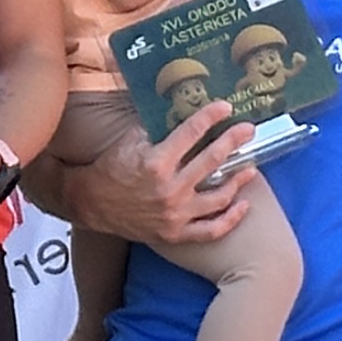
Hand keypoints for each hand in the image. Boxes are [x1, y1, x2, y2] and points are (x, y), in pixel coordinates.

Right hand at [62, 98, 261, 248]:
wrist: (91, 204)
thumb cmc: (110, 169)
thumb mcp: (129, 142)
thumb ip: (155, 129)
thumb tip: (181, 113)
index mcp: (156, 162)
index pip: (191, 133)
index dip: (211, 116)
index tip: (225, 107)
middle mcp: (169, 189)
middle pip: (211, 161)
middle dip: (233, 141)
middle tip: (248, 130)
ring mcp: (174, 214)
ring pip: (218, 197)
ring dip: (238, 180)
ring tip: (250, 168)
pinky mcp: (175, 233)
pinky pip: (211, 230)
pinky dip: (230, 219)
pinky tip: (243, 205)